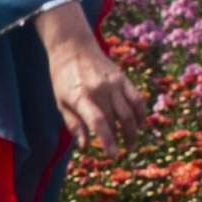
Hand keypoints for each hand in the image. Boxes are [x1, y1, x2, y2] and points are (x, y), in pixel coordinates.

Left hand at [35, 0, 148, 157]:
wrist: (73, 47)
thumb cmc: (63, 78)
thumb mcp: (61, 102)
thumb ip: (73, 124)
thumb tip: (85, 146)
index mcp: (81, 97)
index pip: (99, 122)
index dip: (107, 140)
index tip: (113, 155)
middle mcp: (100, 90)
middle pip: (116, 120)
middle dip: (120, 139)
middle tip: (120, 151)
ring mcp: (114, 83)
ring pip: (130, 112)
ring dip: (133, 131)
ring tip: (130, 143)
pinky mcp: (122, 78)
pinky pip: (137, 99)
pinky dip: (140, 114)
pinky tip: (138, 124)